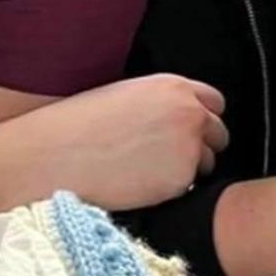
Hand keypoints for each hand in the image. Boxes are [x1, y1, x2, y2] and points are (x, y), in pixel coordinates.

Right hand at [18, 74, 227, 211]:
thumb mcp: (127, 94)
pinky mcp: (180, 181)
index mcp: (174, 87)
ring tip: (147, 170)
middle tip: (170, 155)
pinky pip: (186, 188)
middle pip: (218, 133)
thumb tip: (176, 117)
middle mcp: (189, 114)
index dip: (201, 117)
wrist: (57, 155)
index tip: (190, 130)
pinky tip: (140, 183)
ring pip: (206, 163)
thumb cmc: (80, 124)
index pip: (214, 102)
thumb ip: (162, 102)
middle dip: (201, 144)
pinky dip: (170, 189)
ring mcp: (188, 148)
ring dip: (187, 168)